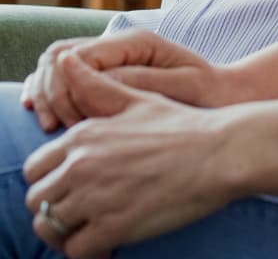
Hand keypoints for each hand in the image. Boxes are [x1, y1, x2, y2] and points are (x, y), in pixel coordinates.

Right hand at [21, 31, 234, 131]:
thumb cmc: (209, 93)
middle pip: (59, 56)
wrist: (224, 96)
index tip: (70, 124)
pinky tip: (48, 119)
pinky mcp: (107, 74)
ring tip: (53, 128)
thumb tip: (97, 80)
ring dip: (47, 95)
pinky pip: (66, 77)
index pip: (79, 55)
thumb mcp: (182, 86)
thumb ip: (140, 81)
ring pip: (56, 65)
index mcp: (137, 42)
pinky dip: (51, 95)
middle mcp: (120, 45)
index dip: (64, 88)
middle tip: (56, 128)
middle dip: (50, 92)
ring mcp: (111, 58)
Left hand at [23, 54, 247, 256]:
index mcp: (83, 135)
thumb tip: (65, 59)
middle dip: (56, 208)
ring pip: (51, 227)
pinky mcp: (112, 227)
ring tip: (95, 228)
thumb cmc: (183, 125)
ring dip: (69, 231)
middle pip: (37, 200)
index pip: (36, 168)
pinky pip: (77, 250)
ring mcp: (95, 197)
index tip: (74, 187)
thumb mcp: (138, 98)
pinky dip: (90, 250)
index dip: (51, 180)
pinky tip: (110, 242)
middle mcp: (81, 165)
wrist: (221, 152)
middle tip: (84, 212)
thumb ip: (96, 85)